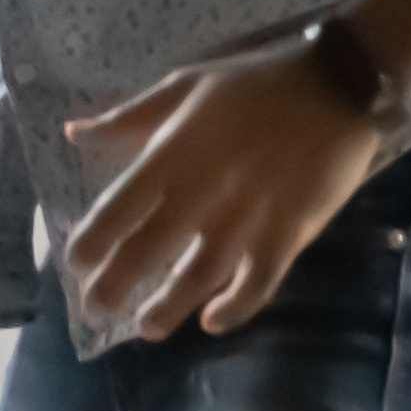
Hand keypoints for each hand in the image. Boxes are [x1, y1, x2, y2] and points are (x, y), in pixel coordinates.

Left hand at [61, 37, 410, 344]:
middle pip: (148, 250)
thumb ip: (128, 117)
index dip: (92, 241)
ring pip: (198, 276)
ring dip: (169, 308)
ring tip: (149, 328)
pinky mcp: (289, 231)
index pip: (118, 207)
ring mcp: (247, 215)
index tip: (77, 263)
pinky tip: (214, 321)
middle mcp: (202, 190)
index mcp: (173, 152)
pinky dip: (236, 307)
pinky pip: (258, 281)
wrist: (338, 82)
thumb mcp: (186, 84)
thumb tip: (72, 133)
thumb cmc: (256, 82)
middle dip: (116, 286)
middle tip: (98, 309)